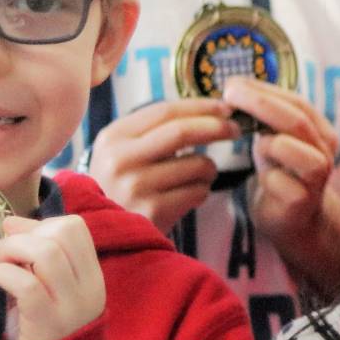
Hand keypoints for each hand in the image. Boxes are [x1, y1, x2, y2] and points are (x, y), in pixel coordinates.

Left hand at [0, 215, 104, 339]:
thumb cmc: (43, 330)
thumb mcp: (50, 290)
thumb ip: (36, 258)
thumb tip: (10, 222)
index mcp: (92, 274)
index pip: (74, 227)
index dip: (40, 224)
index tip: (17, 237)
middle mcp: (89, 286)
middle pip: (62, 233)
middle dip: (24, 235)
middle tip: (3, 252)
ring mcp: (71, 304)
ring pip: (47, 253)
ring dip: (13, 250)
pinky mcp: (48, 321)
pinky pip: (27, 283)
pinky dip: (2, 273)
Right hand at [84, 98, 238, 231]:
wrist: (103, 232)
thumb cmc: (122, 185)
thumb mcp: (125, 151)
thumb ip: (156, 130)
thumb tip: (213, 111)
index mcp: (113, 137)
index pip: (165, 111)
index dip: (200, 107)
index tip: (225, 107)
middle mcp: (120, 160)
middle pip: (181, 132)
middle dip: (216, 127)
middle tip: (236, 129)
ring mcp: (135, 187)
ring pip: (196, 164)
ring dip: (210, 168)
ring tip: (202, 174)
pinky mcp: (152, 212)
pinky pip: (197, 192)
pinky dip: (203, 191)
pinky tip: (190, 196)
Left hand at [222, 77, 339, 245]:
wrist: (293, 220)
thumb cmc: (281, 173)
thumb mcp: (274, 140)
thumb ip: (265, 117)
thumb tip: (234, 86)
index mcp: (321, 130)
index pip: (297, 102)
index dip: (265, 90)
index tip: (233, 83)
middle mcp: (325, 150)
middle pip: (295, 119)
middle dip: (259, 102)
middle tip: (229, 93)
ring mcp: (318, 176)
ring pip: (285, 145)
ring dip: (263, 143)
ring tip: (257, 151)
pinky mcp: (304, 200)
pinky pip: (274, 179)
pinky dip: (262, 178)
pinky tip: (264, 184)